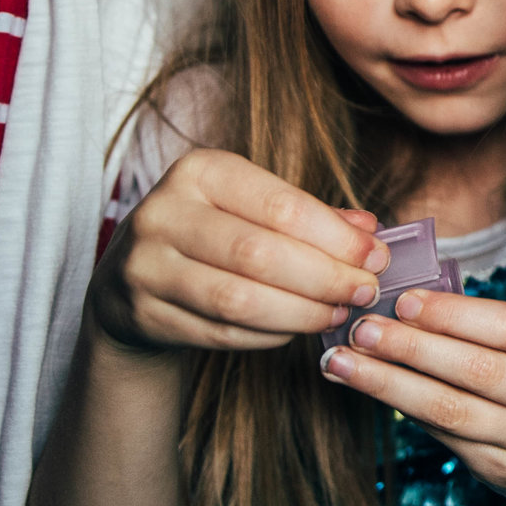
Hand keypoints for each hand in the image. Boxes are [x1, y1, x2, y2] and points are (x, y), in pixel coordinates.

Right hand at [89, 148, 388, 354]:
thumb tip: (370, 230)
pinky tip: (298, 328)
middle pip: (260, 254)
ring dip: (301, 311)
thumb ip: (310, 216)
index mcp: (199, 171)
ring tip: (338, 312)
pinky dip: (270, 334)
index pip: (280, 205)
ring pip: (239, 299)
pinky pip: (220, 332)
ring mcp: (146, 266)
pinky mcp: (142, 314)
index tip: (376, 257)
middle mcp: (164, 213)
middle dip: (325, 277)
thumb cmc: (210, 234)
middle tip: (364, 290)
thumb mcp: (251, 208)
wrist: (129, 279)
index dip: (336, 237)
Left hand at [318, 290, 505, 505]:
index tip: (404, 300)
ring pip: (451, 410)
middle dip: (412, 347)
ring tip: (344, 362)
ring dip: (390, 383)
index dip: (455, 313)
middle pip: (478, 369)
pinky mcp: (505, 470)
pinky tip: (372, 390)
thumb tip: (408, 305)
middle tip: (362, 329)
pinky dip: (404, 408)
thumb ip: (488, 329)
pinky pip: (444, 435)